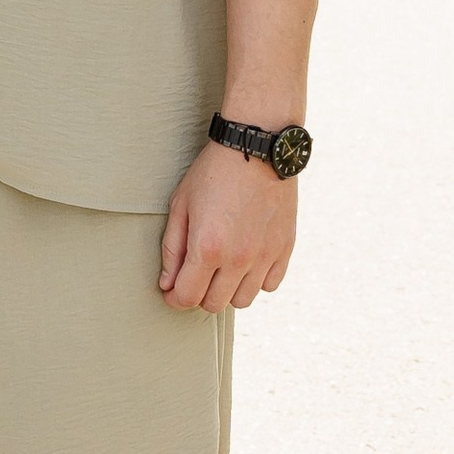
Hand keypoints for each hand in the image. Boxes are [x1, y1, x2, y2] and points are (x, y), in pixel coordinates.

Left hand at [158, 139, 299, 310]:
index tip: (171, 291)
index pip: (187, 297)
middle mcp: (239, 259)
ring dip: (227, 291)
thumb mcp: (181, 204)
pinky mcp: (285, 248)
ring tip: (221, 268)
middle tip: (194, 275)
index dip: (174, 299)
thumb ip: (172, 248)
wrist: (257, 148)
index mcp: (208, 248)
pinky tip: (245, 262)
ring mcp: (265, 256)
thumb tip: (168, 283)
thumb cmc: (214, 173)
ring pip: (243, 301)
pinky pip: (270, 285)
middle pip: (214, 304)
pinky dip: (256, 280)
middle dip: (198, 295)